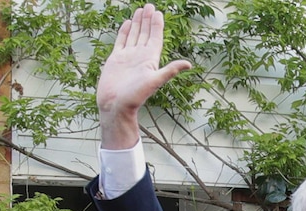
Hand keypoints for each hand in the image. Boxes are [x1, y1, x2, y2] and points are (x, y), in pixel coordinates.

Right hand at [97, 3, 191, 148]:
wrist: (116, 106)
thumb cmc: (135, 96)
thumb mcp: (154, 81)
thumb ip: (170, 71)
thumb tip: (189, 64)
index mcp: (150, 59)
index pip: (155, 38)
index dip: (157, 25)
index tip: (158, 13)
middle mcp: (140, 56)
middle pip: (146, 34)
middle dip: (148, 20)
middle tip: (150, 6)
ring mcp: (128, 57)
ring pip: (134, 35)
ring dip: (138, 23)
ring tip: (140, 10)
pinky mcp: (116, 59)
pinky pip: (121, 42)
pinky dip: (124, 32)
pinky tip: (128, 23)